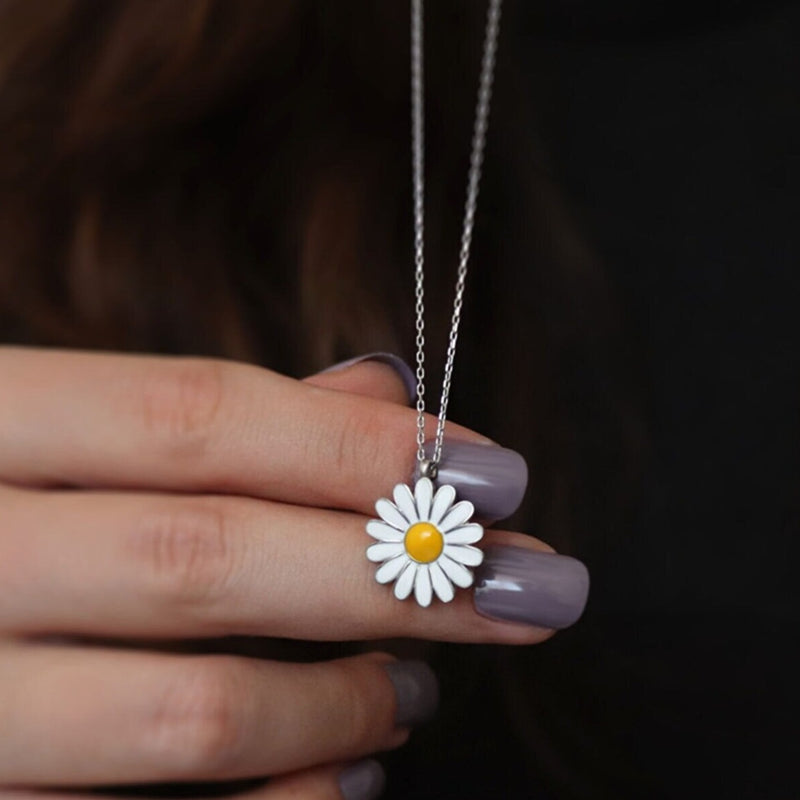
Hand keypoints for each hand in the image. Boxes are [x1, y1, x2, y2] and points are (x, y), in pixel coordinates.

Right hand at [0, 347, 586, 796]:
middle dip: (401, 575)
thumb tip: (385, 393)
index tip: (496, 476)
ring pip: (193, 714)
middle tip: (527, 584)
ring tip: (421, 683)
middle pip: (214, 559)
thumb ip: (216, 416)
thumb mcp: (61, 425)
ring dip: (347, 702)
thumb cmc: (0, 501)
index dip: (362, 446)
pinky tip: (346, 778)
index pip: (198, 416)